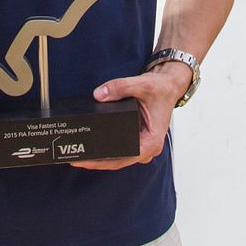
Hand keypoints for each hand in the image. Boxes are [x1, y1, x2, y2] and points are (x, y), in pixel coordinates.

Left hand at [70, 67, 187, 171]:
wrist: (169, 85)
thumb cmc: (161, 89)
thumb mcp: (142, 84)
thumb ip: (120, 87)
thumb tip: (99, 95)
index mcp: (152, 141)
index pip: (124, 158)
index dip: (103, 162)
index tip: (86, 161)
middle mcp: (148, 147)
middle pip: (119, 161)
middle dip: (97, 162)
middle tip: (76, 160)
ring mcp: (143, 145)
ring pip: (120, 158)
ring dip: (102, 157)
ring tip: (81, 155)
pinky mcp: (138, 139)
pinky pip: (121, 149)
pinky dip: (108, 149)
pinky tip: (94, 145)